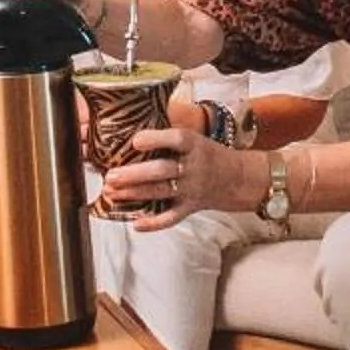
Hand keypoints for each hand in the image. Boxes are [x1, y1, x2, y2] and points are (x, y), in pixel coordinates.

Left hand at [100, 124, 243, 230]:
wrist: (238, 178)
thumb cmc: (206, 154)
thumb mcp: (194, 138)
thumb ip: (167, 135)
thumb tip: (131, 125)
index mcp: (194, 145)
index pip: (177, 139)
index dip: (156, 139)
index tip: (136, 140)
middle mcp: (193, 167)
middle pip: (162, 170)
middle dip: (134, 174)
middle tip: (111, 176)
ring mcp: (191, 189)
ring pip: (161, 192)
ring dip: (134, 194)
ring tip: (111, 193)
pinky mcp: (190, 207)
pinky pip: (172, 217)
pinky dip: (154, 223)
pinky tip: (136, 224)